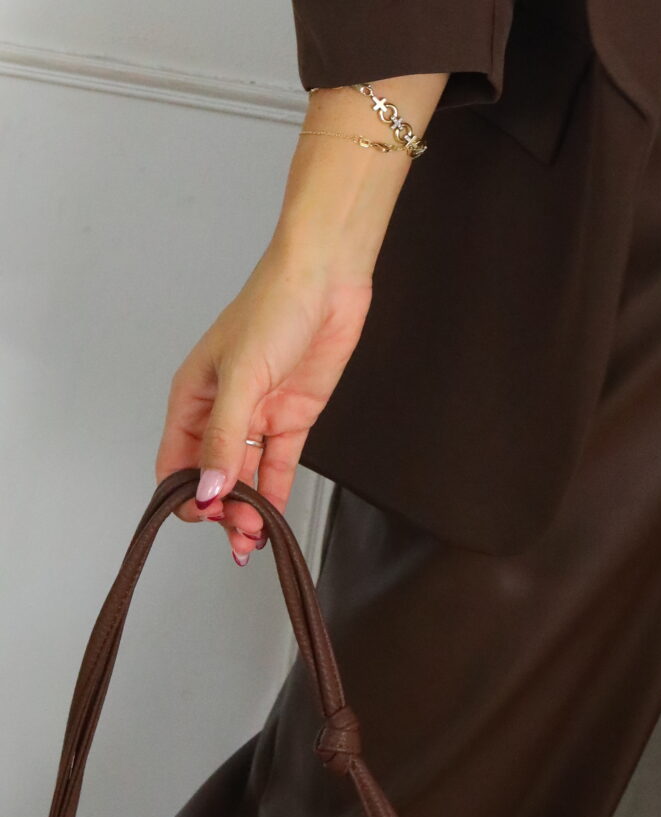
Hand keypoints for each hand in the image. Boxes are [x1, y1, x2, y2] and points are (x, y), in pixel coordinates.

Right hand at [156, 245, 373, 563]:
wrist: (329, 278)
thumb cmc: (274, 306)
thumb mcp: (241, 376)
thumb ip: (223, 437)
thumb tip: (205, 489)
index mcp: (192, 396)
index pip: (176, 460)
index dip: (185, 494)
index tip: (203, 516)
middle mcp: (223, 410)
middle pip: (211, 474)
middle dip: (219, 509)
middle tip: (236, 535)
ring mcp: (259, 414)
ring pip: (245, 475)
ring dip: (247, 508)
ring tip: (252, 538)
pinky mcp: (294, 416)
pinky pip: (279, 464)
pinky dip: (275, 492)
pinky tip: (273, 517)